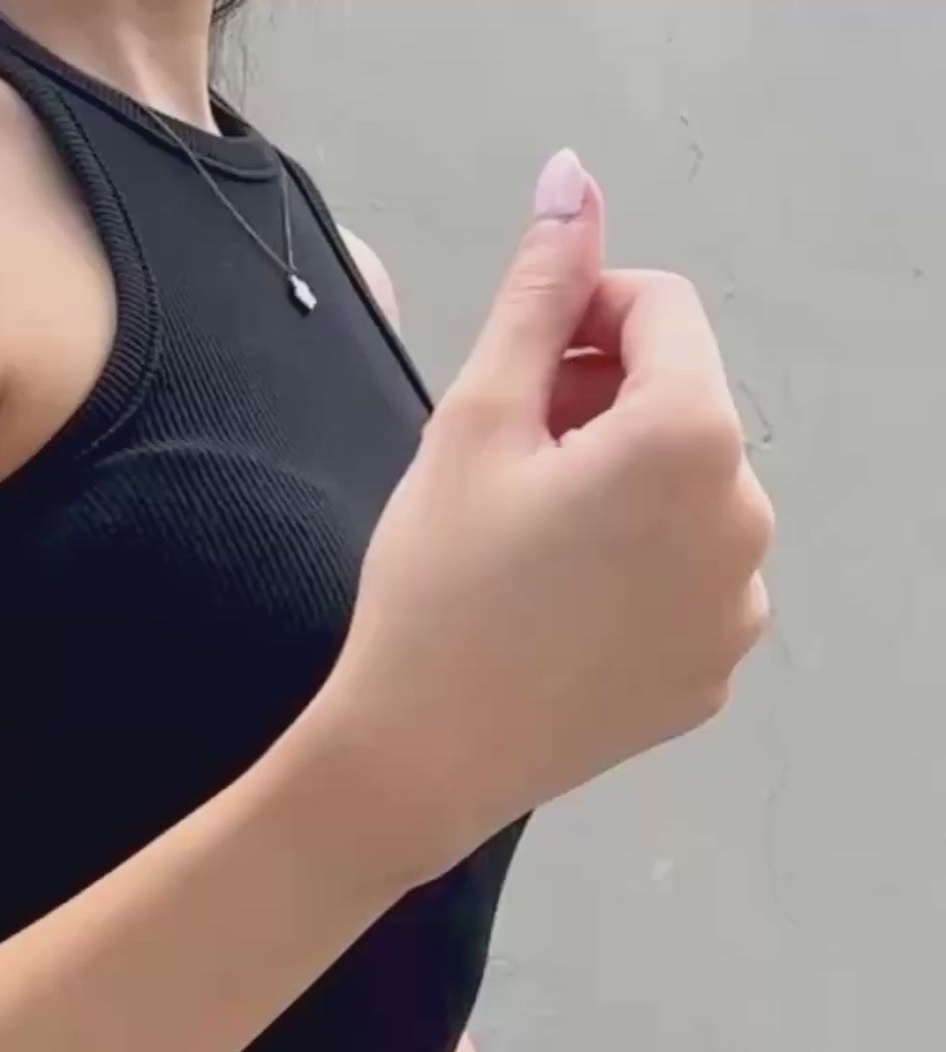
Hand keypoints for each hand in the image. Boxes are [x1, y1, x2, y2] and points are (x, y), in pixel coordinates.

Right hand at [328, 153, 774, 877]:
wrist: (413, 766)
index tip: (514, 376)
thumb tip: (574, 179)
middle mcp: (744, 518)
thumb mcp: (476, 420)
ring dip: (622, 486)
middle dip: (605, 407)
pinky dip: (636, 569)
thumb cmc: (433, 588)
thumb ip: (541, 291)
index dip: (582, 319)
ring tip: (530, 539)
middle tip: (509, 465)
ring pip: (688, 493)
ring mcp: (736, 607)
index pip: (661, 310)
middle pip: (682, 403)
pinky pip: (688, 581)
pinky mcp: (712, 673)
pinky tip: (557, 604)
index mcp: (692, 438)